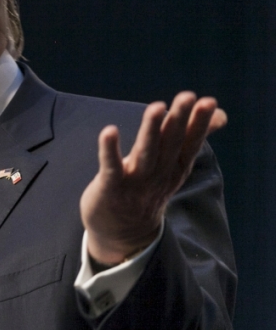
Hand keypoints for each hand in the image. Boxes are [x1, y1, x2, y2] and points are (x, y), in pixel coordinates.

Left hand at [80, 92, 226, 264]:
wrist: (124, 233)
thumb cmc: (148, 189)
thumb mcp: (175, 164)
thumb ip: (192, 136)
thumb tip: (220, 114)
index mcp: (175, 167)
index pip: (190, 142)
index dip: (199, 123)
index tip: (209, 102)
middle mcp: (159, 173)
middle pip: (170, 143)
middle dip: (178, 119)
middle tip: (187, 96)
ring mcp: (136, 181)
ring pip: (145, 152)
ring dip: (151, 129)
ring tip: (157, 107)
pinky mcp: (111, 187)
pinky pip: (111, 167)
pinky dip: (109, 150)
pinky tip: (109, 131)